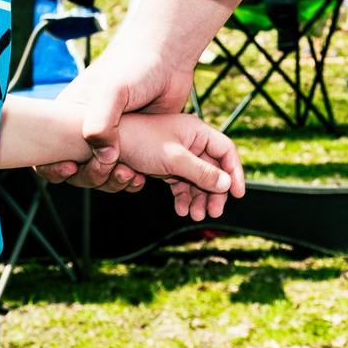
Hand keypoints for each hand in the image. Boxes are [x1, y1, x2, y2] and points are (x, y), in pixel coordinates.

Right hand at [32, 36, 195, 193]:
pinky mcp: (134, 148)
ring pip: (102, 176)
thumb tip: (104, 157)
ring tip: (130, 175)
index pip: (47, 153)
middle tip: (111, 169)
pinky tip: (142, 177)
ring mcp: (110, 141)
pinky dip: (130, 180)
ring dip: (112, 181)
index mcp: (69, 118)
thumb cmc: (134, 66)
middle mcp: (86, 133)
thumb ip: (101, 123)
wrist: (169, 59)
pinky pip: (125, 174)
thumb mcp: (111, 90)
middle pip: (77, 171)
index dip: (52, 167)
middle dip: (91, 176)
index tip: (70, 168)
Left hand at [114, 112, 247, 220]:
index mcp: (197, 131)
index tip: (238, 194)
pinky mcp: (167, 166)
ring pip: (198, 179)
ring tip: (195, 216)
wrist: (109, 144)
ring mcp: (179, 154)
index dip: (235, 172)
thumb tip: (227, 184)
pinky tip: (182, 210)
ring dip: (199, 198)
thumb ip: (201, 172)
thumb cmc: (141, 141)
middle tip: (214, 212)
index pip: (226, 151)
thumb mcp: (174, 159)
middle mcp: (191, 142)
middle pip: (214, 169)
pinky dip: (184, 197)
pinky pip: (182, 183)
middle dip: (215, 192)